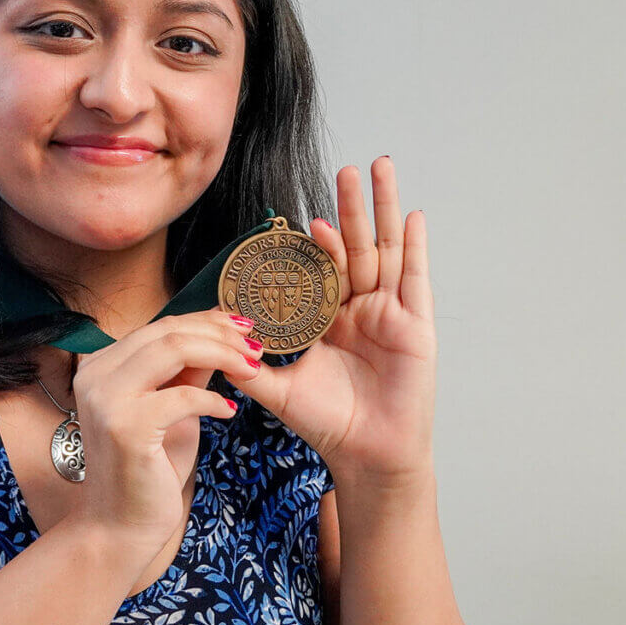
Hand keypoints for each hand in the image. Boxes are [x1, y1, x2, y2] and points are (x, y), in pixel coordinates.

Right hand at [72, 308, 262, 552]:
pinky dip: (212, 400)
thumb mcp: (173, 412)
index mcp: (102, 366)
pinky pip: (182, 396)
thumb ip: (188, 374)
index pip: (160, 327)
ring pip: (173, 349)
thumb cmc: (148, 471)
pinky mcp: (125, 426)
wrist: (120, 527)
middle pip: (168, 332)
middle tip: (256, 348)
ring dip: (222, 355)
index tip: (244, 328)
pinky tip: (229, 411)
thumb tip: (221, 338)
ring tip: (251, 369)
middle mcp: (96, 375)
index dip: (207, 321)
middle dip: (220, 334)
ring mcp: (107, 399)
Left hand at [223, 156, 436, 487]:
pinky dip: (416, 247)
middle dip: (350, 207)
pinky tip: (415, 215)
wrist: (367, 456)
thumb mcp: (277, 389)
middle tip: (344, 168)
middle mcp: (359, 308)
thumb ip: (246, 365)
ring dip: (382, 209)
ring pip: (386, 250)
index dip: (314, 244)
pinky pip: (415, 278)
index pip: (320, 269)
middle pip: (355, 246)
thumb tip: (209, 340)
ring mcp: (389, 312)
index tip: (303, 220)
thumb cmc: (327, 423)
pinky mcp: (416, 324)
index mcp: (327, 318)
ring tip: (378, 169)